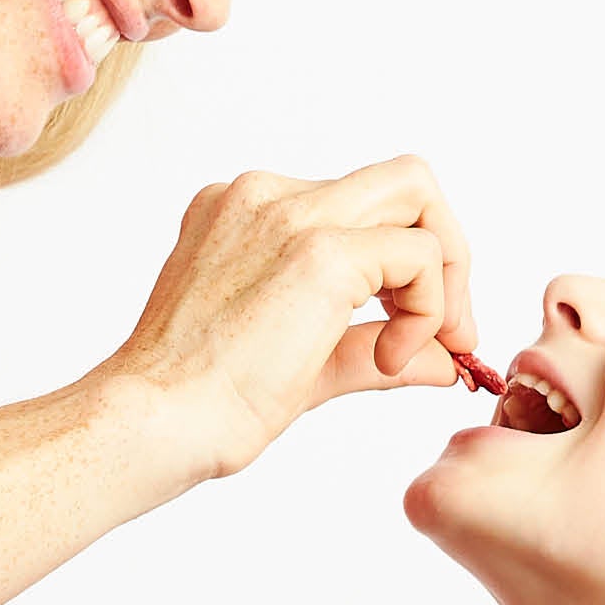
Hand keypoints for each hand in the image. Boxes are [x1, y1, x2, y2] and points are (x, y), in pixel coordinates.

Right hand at [106, 155, 477, 476]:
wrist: (153, 422)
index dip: (406, 265)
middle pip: (400, 182)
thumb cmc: (200, 403)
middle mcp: (264, 195)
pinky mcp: (319, 250)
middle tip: (451, 332)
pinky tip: (391, 359)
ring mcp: (289, 212)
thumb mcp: (303, 364)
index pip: (359, 205)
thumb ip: (371, 350)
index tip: (416, 332)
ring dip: (445, 273)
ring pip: (417, 192)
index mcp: (245, 211)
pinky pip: (418, 254)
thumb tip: (441, 362)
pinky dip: (429, 308)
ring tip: (425, 346)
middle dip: (445, 252)